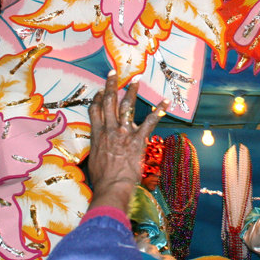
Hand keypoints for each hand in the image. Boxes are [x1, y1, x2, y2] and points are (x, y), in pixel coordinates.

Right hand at [87, 70, 169, 211]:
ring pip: (127, 106)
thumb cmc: (102, 179)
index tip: (100, 91)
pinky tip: (166, 101)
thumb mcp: (94, 161)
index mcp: (97, 134)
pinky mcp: (138, 139)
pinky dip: (158, 110)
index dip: (98, 99)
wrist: (112, 186)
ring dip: (132, 92)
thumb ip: (98, 150)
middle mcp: (110, 129)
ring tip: (136, 80)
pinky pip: (150, 121)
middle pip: (109, 103)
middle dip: (111, 86)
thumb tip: (101, 151)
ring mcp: (124, 133)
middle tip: (112, 73)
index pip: (95, 111)